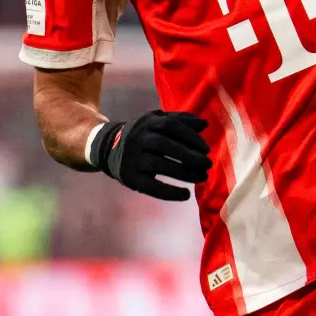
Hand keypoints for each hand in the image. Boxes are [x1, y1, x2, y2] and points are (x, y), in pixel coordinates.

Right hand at [88, 110, 211, 201]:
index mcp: (147, 122)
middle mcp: (138, 138)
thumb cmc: (143, 135)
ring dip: (183, 173)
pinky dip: (169, 192)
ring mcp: (132, 158)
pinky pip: (150, 187)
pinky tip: (185, 195)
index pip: (170, 126)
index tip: (206, 149)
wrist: (108, 147)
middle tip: (208, 164)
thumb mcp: (157, 122)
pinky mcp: (129, 177)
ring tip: (202, 178)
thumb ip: (180, 121)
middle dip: (189, 156)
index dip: (190, 137)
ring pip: (158, 165)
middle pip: (164, 145)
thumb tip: (204, 125)